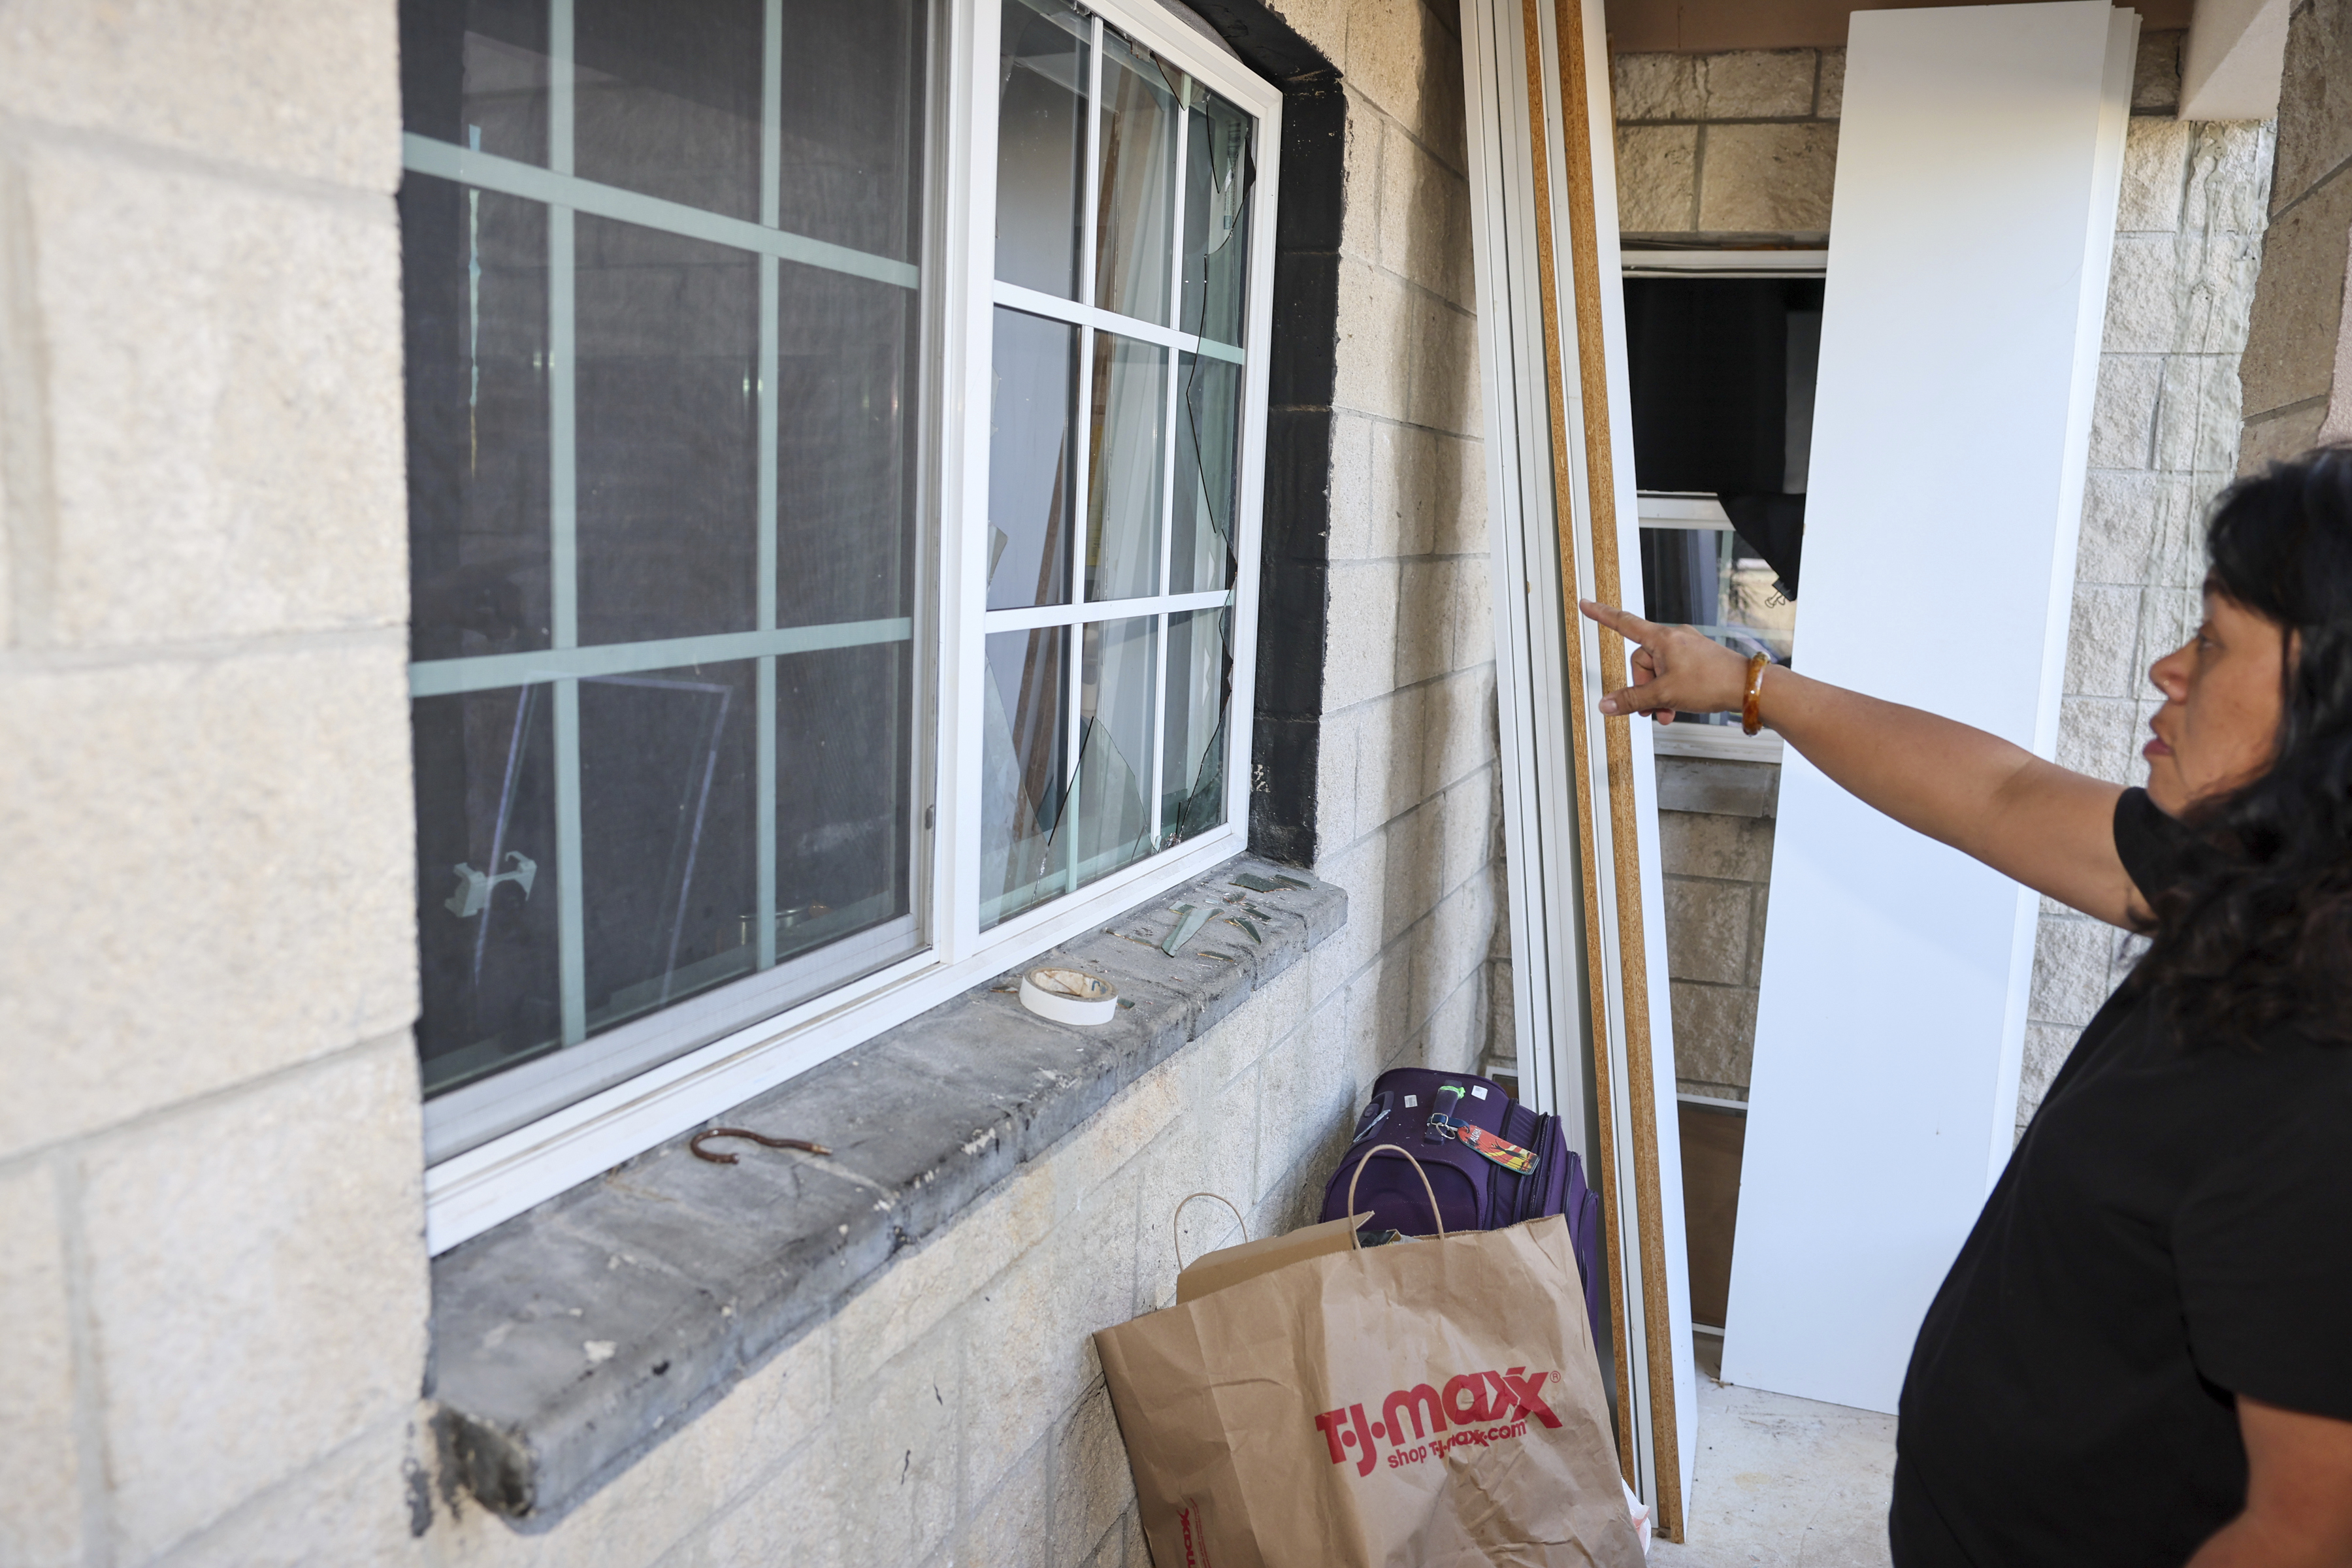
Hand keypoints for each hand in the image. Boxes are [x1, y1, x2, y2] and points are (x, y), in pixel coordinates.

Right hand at [1577, 599, 1754, 722]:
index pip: (1624, 623)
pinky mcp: (1697, 659)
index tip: (1586, 605)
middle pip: (1641, 661)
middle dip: (1643, 687)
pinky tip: (1676, 707)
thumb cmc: (1712, 682)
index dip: (1602, 615)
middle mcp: (1674, 638)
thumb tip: (1606, 705)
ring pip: (1658, 671)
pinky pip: (1673, 674)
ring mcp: (1686, 648)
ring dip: (1657, 694)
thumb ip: (1631, 699)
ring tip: (1667, 712)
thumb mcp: (1664, 694)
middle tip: (1653, 708)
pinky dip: (1670, 691)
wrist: (1748, 688)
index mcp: (1662, 638)